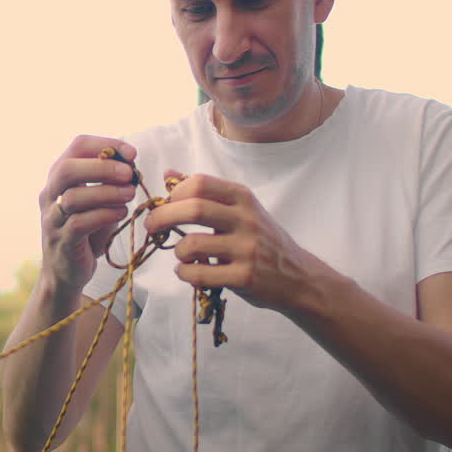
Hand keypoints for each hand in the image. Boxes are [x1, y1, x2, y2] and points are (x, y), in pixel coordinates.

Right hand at [40, 136, 137, 292]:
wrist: (66, 271)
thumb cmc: (86, 230)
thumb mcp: (98, 200)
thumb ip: (110, 182)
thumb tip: (131, 163)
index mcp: (60, 177)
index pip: (77, 146)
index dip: (105, 144)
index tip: (132, 154)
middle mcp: (50, 194)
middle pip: (66, 169)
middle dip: (101, 167)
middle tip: (129, 173)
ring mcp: (52, 219)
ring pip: (72, 197)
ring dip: (106, 193)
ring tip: (130, 194)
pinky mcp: (62, 242)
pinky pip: (79, 223)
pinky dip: (104, 215)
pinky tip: (121, 213)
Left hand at [144, 171, 321, 314]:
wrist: (299, 276)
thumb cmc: (262, 240)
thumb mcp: (240, 210)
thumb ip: (205, 193)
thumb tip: (168, 173)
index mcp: (243, 198)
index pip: (200, 183)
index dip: (175, 193)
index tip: (166, 205)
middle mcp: (246, 219)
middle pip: (193, 208)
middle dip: (162, 217)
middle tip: (152, 227)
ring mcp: (247, 249)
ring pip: (192, 245)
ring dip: (177, 252)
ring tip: (183, 256)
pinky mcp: (244, 277)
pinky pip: (199, 274)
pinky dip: (185, 273)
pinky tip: (189, 272)